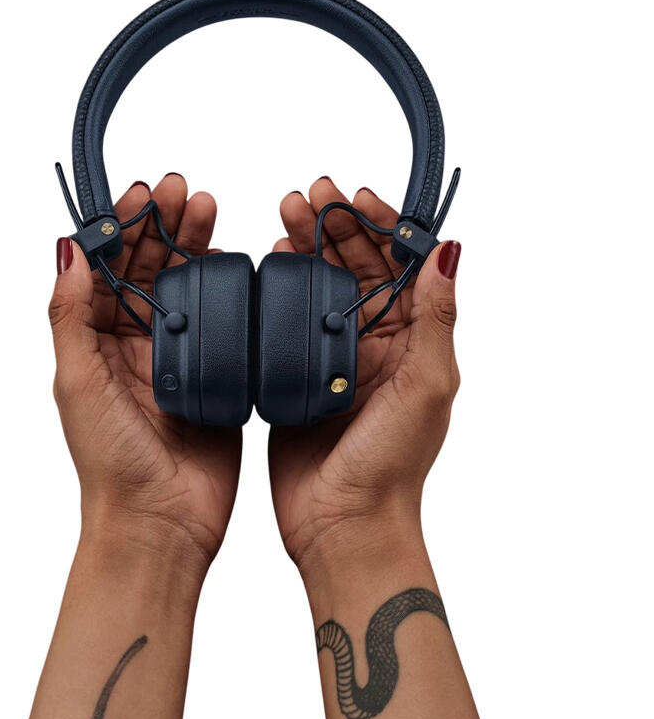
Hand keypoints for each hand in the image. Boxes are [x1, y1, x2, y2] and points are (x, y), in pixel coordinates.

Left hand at [48, 174, 240, 574]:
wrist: (163, 521)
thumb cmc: (112, 461)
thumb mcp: (77, 380)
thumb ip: (70, 315)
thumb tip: (66, 249)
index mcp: (98, 343)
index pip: (109, 269)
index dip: (124, 228)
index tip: (143, 194)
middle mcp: (136, 346)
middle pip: (150, 270)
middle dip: (164, 226)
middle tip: (183, 191)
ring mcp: (178, 359)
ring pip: (187, 289)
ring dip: (195, 248)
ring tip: (209, 211)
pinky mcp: (215, 376)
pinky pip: (223, 324)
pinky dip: (228, 290)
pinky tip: (236, 264)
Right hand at [268, 177, 460, 582]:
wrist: (342, 523)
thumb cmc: (391, 463)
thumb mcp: (427, 384)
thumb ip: (435, 316)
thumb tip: (448, 250)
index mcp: (411, 342)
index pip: (398, 267)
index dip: (379, 227)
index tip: (353, 196)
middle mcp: (376, 345)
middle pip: (357, 269)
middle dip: (334, 228)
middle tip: (307, 196)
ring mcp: (336, 359)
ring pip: (322, 288)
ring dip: (307, 250)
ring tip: (284, 218)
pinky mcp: (301, 376)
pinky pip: (291, 321)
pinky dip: (282, 290)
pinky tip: (270, 267)